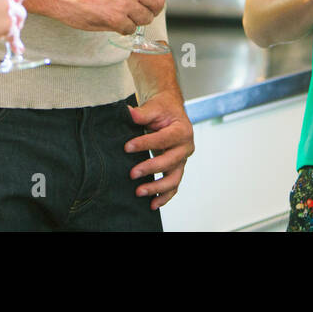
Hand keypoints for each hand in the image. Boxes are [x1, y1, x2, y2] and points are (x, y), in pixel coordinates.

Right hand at [45, 0, 166, 33]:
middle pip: (159, 1)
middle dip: (153, 8)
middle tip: (145, 10)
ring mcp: (124, 4)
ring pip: (147, 18)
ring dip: (139, 20)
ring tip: (127, 17)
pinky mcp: (114, 20)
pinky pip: (131, 29)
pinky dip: (125, 29)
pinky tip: (117, 23)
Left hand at [126, 89, 193, 209]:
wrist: (170, 112)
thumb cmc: (162, 109)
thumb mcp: (153, 107)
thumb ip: (142, 113)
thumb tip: (128, 113)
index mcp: (182, 131)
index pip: (163, 139)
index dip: (145, 144)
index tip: (127, 147)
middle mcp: (186, 147)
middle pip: (170, 162)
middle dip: (150, 169)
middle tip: (131, 174)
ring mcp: (182, 160)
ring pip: (173, 179)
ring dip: (157, 188)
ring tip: (139, 192)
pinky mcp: (177, 169)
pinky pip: (173, 186)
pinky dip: (164, 197)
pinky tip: (152, 205)